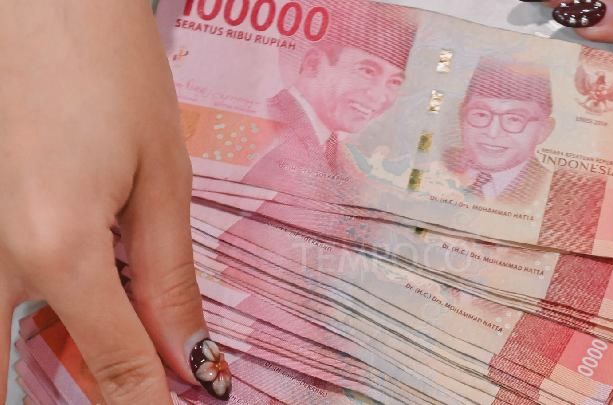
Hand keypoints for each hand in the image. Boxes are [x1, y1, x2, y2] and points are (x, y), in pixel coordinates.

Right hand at [0, 1, 226, 402]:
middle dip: (73, 390)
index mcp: (55, 251)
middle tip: (124, 373)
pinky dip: (20, 305)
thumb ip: (168, 279)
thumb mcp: (162, 177)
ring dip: (40, 351)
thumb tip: (189, 360)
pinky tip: (59, 289)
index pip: (113, 368)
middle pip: (14, 372)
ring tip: (97, 314)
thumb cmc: (108, 69)